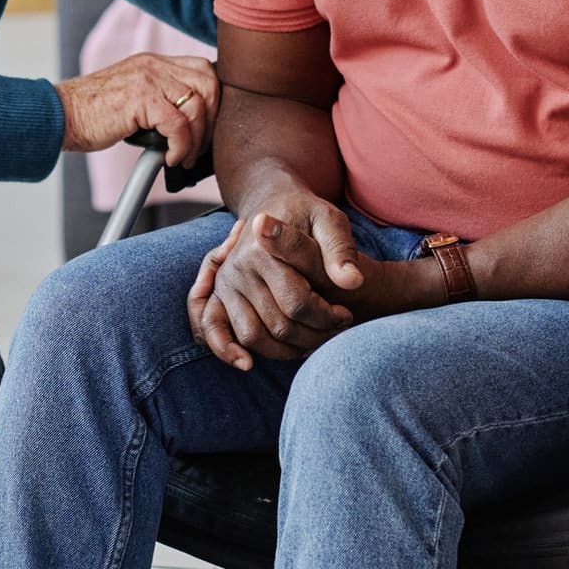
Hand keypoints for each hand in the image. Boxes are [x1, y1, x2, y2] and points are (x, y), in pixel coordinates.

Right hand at [55, 53, 218, 167]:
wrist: (61, 115)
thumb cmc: (94, 115)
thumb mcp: (134, 97)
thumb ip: (161, 100)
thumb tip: (194, 127)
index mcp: (155, 62)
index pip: (203, 69)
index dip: (214, 99)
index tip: (209, 126)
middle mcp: (155, 64)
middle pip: (208, 83)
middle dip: (212, 119)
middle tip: (201, 147)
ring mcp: (148, 78)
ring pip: (196, 105)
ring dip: (197, 138)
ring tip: (184, 157)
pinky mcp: (141, 98)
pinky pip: (178, 124)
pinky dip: (181, 146)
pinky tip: (170, 158)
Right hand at [187, 192, 361, 369]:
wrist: (273, 205)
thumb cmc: (307, 215)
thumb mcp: (330, 219)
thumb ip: (341, 250)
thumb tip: (353, 282)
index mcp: (264, 248)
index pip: (298, 301)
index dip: (327, 316)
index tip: (345, 314)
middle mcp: (239, 267)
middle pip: (278, 323)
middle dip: (313, 334)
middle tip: (335, 329)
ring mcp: (226, 283)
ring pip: (253, 335)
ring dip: (285, 349)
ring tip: (313, 341)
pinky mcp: (220, 295)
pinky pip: (215, 330)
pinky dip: (228, 351)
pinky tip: (248, 364)